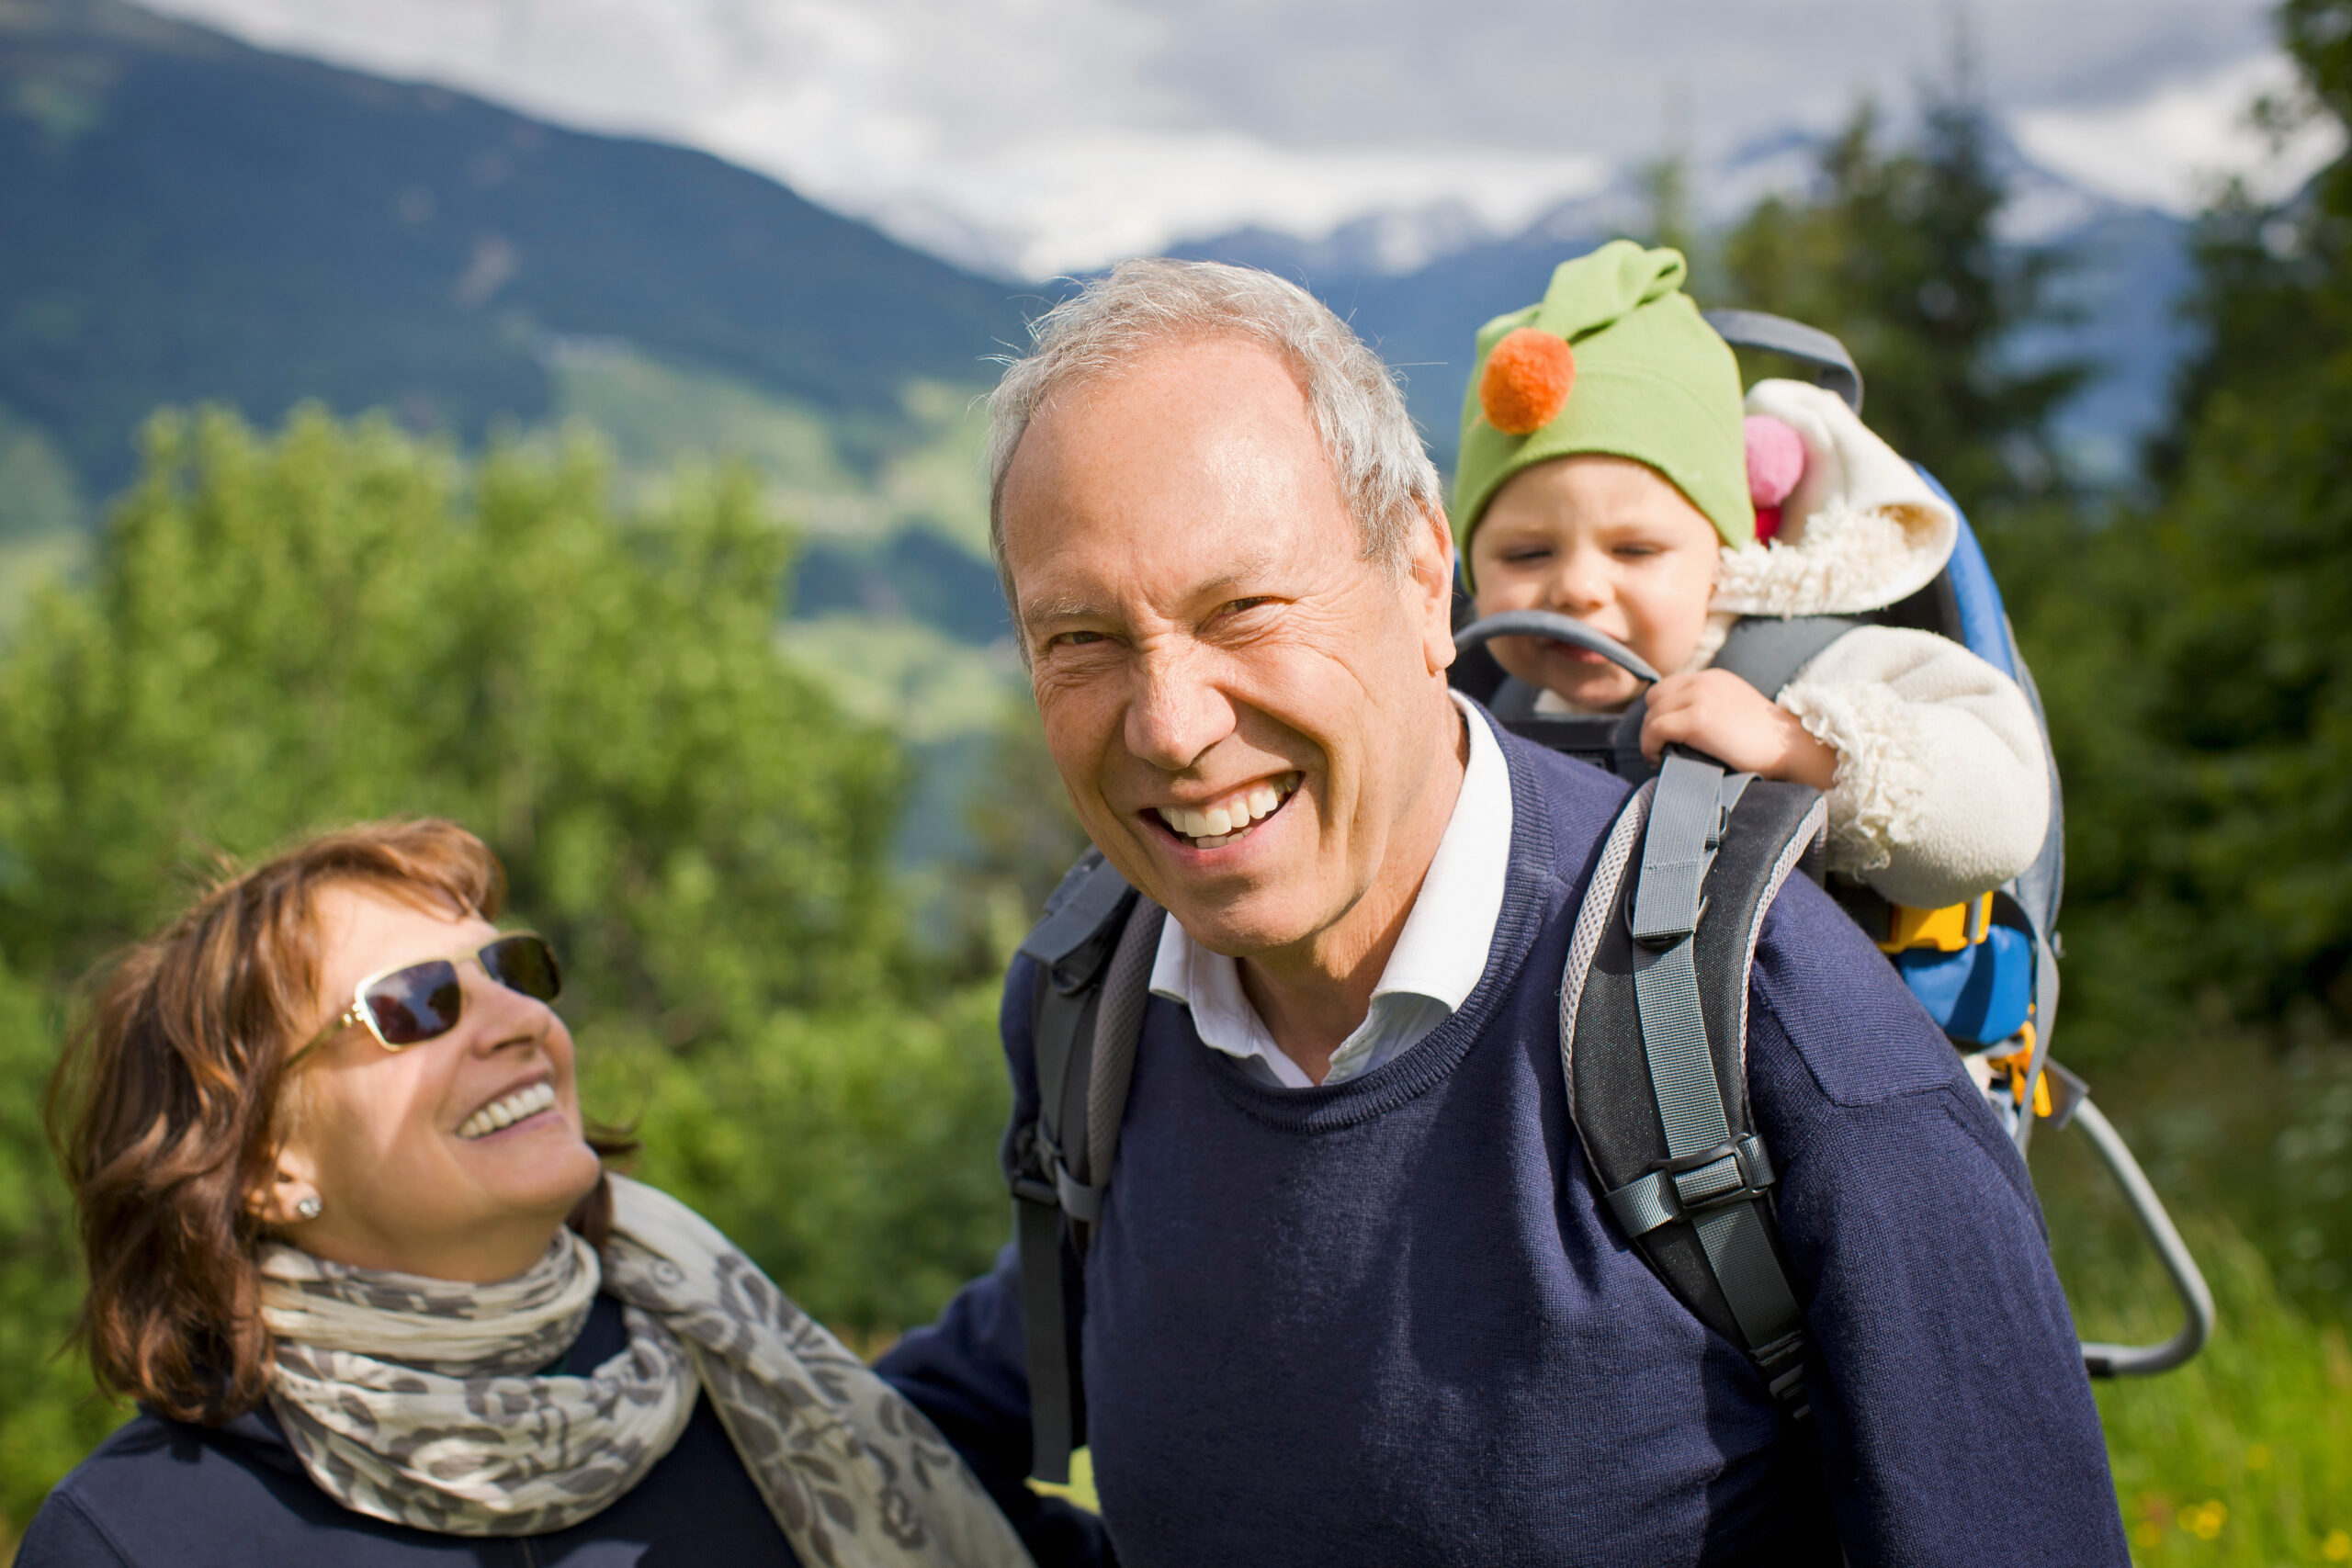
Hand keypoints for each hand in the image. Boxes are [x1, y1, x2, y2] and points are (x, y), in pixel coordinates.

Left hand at [1641, 669, 1838, 787]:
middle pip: (1654, 698)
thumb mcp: (1734, 708)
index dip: (1660, 711)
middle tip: (1660, 747)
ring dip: (1649, 738)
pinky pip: (1655, 730)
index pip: (1667, 687)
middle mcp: (1703, 682)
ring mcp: (1699, 698)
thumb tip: (1681, 727)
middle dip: (1652, 723)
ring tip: (1659, 756)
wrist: (1790, 747)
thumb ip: (1710, 706)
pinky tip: (1659, 759)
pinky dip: (1650, 745)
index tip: (1664, 735)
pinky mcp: (1696, 719)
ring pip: (1651, 715)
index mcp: (1712, 678)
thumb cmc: (1766, 740)